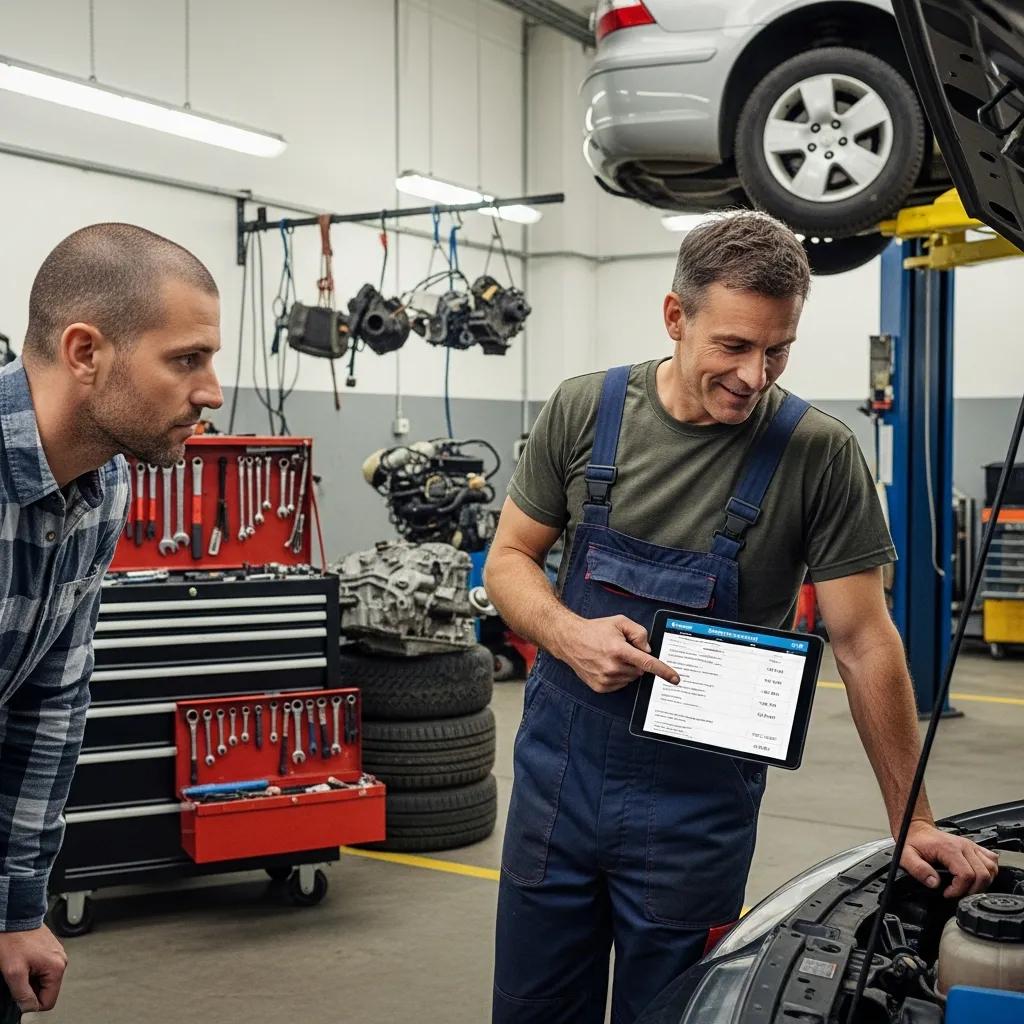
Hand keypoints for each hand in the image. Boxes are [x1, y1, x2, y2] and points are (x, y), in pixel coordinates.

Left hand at [0, 925, 67, 1011]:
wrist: (16, 919)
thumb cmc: (14, 940)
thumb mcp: (14, 973)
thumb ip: (22, 994)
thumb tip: (29, 1008)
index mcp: (57, 967)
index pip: (49, 1002)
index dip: (32, 1003)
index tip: (20, 995)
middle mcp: (61, 960)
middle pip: (47, 990)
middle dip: (31, 989)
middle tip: (19, 977)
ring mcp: (57, 954)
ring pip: (44, 980)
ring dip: (31, 979)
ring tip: (21, 967)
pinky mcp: (52, 950)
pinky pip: (43, 969)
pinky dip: (32, 970)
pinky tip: (25, 961)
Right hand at [561, 615, 679, 693]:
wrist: (570, 640)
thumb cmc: (595, 630)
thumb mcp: (619, 622)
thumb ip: (639, 633)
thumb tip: (647, 650)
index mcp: (618, 650)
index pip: (647, 663)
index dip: (663, 671)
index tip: (675, 678)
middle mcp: (612, 667)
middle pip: (639, 670)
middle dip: (636, 661)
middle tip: (622, 650)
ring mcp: (605, 679)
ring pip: (630, 678)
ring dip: (627, 669)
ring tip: (611, 656)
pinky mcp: (600, 687)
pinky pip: (620, 684)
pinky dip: (618, 676)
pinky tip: (606, 665)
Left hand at [900, 819, 999, 898]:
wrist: (916, 828)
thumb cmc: (913, 841)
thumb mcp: (906, 856)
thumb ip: (918, 870)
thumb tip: (934, 883)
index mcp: (948, 849)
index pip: (966, 875)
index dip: (959, 890)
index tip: (947, 893)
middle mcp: (963, 846)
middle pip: (982, 874)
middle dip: (972, 890)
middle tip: (957, 893)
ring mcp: (971, 846)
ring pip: (991, 869)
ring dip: (982, 883)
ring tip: (966, 888)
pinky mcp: (974, 847)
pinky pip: (992, 860)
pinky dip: (989, 872)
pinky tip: (976, 877)